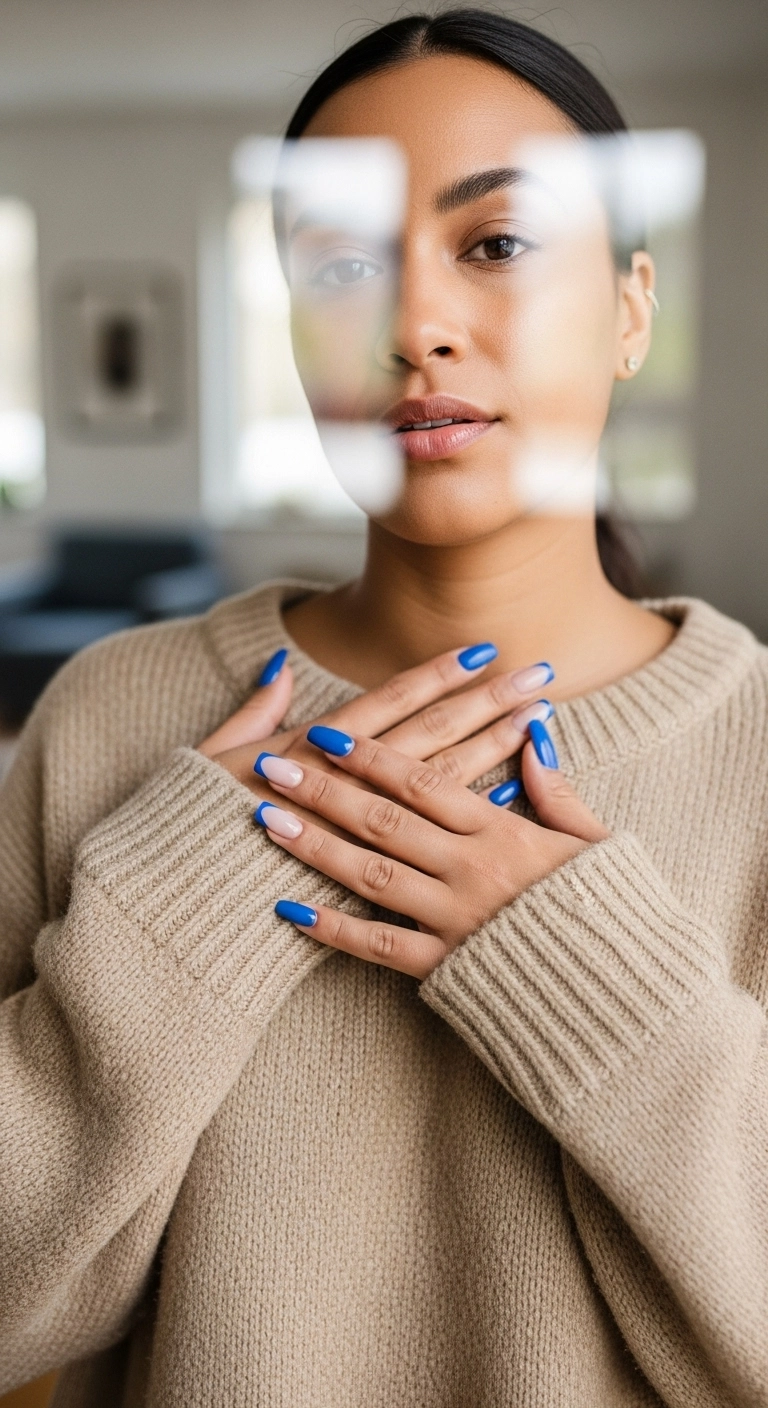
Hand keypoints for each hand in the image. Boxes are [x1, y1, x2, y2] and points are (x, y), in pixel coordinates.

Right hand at [199, 644, 558, 837]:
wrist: (182, 896)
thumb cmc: (195, 822)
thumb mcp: (215, 757)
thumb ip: (255, 713)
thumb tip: (280, 667)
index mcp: (312, 748)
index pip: (389, 703)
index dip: (437, 674)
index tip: (480, 649)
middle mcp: (348, 782)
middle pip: (432, 734)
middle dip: (487, 701)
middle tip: (537, 671)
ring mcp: (366, 828)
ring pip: (443, 781)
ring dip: (493, 747)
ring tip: (536, 717)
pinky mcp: (373, 870)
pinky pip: (434, 843)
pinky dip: (472, 818)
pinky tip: (512, 794)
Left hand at [254, 718, 609, 978]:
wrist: (622, 992)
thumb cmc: (611, 910)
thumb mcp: (593, 839)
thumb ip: (557, 790)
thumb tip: (533, 739)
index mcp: (503, 833)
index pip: (422, 782)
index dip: (369, 755)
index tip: (324, 731)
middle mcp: (471, 871)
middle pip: (383, 821)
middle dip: (323, 789)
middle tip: (272, 765)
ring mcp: (454, 920)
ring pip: (372, 875)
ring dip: (315, 845)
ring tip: (268, 821)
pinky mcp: (445, 969)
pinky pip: (379, 947)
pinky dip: (332, 929)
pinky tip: (289, 911)